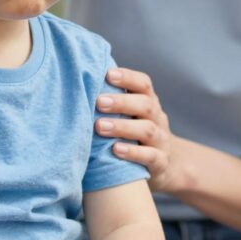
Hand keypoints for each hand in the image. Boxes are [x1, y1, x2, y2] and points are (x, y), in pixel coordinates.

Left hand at [96, 68, 181, 191]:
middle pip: (145, 105)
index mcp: (148, 102)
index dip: (127, 78)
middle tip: (98, 102)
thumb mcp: (129, 116)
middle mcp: (157, 118)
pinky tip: (115, 150)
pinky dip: (133, 153)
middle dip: (121, 102)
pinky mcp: (161, 163)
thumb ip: (109, 102)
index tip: (107, 74)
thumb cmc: (132, 134)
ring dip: (123, 127)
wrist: (163, 164)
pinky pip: (151, 156)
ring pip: (147, 130)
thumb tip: (77, 81)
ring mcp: (161, 141)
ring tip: (100, 126)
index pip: (143, 84)